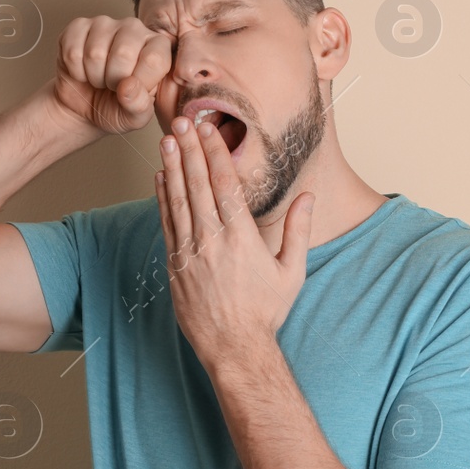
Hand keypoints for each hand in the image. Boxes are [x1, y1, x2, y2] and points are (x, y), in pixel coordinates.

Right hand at [52, 16, 174, 134]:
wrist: (83, 107)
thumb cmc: (116, 108)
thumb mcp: (134, 117)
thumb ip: (139, 105)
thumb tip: (129, 86)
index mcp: (158, 47)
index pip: (155, 59)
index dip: (140, 83)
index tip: (133, 91)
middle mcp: (135, 28)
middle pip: (123, 53)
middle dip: (113, 80)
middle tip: (113, 85)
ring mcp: (105, 24)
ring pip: (95, 52)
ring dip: (93, 76)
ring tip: (99, 78)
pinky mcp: (78, 26)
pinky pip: (73, 51)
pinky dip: (75, 70)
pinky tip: (82, 70)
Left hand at [154, 114, 314, 358]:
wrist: (234, 348)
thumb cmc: (266, 311)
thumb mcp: (291, 271)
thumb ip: (298, 230)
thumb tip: (308, 197)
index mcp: (243, 238)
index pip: (225, 185)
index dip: (215, 153)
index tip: (209, 129)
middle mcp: (213, 241)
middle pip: (198, 185)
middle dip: (190, 150)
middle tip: (181, 121)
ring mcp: (190, 253)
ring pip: (178, 201)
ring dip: (172, 167)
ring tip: (167, 140)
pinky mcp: (175, 266)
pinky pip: (167, 224)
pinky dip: (162, 198)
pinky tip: (160, 177)